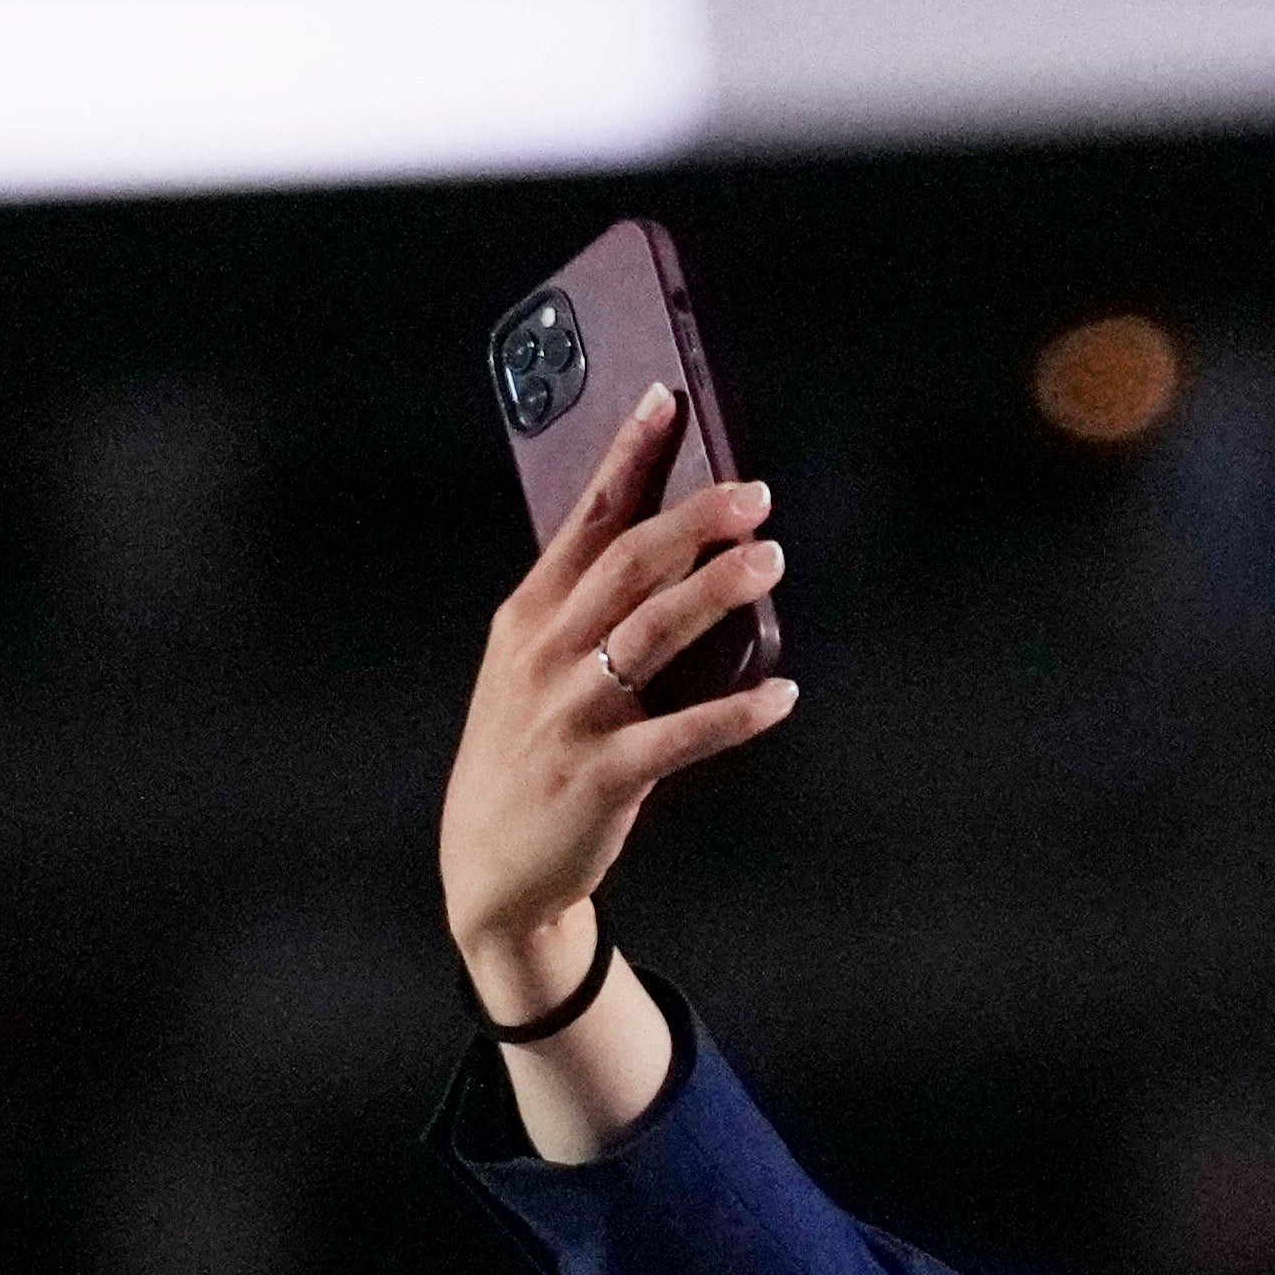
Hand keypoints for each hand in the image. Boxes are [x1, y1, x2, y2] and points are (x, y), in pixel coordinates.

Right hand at [442, 388, 796, 1016]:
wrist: (492, 872)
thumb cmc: (525, 757)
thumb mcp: (531, 671)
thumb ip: (584, 613)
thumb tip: (665, 554)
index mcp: (528, 616)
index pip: (585, 519)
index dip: (628, 457)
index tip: (667, 401)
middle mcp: (544, 655)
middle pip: (625, 567)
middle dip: (692, 522)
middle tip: (754, 495)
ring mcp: (570, 715)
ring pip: (650, 635)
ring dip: (715, 594)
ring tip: (769, 563)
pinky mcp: (601, 776)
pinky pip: (678, 735)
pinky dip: (734, 714)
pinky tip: (781, 694)